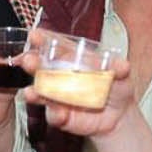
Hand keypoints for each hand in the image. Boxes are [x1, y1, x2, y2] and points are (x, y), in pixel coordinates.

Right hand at [20, 37, 136, 138]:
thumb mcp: (121, 74)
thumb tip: (123, 66)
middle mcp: (58, 75)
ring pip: (40, 92)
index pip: (54, 46)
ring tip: (31, 92)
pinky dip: (54, 113)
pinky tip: (58, 112)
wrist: (118, 116)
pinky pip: (53, 115)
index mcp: (71, 58)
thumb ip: (120, 69)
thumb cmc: (116, 86)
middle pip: (40, 67)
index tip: (34, 35)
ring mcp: (56, 95)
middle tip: (28, 61)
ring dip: (34, 91)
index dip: (43, 40)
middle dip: (32, 63)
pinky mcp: (59, 115)